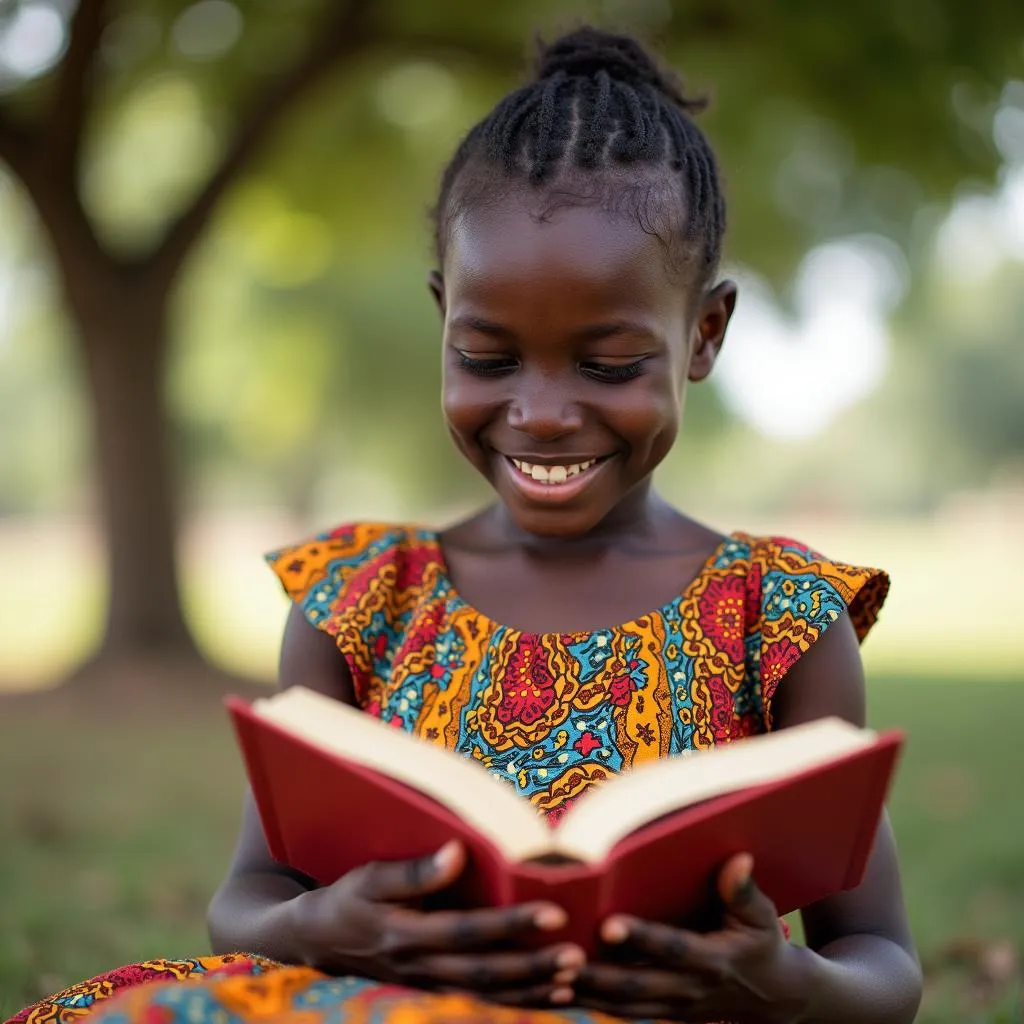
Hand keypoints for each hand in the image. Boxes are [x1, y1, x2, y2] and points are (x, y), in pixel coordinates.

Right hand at [289, 841, 584, 1006]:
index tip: (553, 910)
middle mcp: (421, 967)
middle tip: (578, 953)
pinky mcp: (434, 993)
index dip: (512, 922)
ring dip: (532, 989)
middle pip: (486, 971)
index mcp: (406, 935)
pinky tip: (551, 995)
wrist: (317, 942)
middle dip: (534, 964)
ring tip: (573, 977)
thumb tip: (457, 851)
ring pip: (487, 996)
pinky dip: (517, 1003)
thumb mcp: (369, 877)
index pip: (469, 930)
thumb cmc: (347, 899)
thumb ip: (413, 871)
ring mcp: (428, 986)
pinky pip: (482, 1004)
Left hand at [576, 854, 812, 1021]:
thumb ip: (744, 892)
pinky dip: (592, 1006)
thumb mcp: (762, 917)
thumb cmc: (763, 943)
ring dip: (587, 993)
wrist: (775, 998)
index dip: (641, 938)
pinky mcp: (665, 1015)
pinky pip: (623, 1014)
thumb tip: (739, 859)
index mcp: (714, 959)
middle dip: (598, 973)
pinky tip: (559, 993)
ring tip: (549, 974)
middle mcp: (690, 987)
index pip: (672, 948)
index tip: (608, 925)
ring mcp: (675, 1006)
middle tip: (561, 956)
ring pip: (624, 1005)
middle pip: (637, 983)